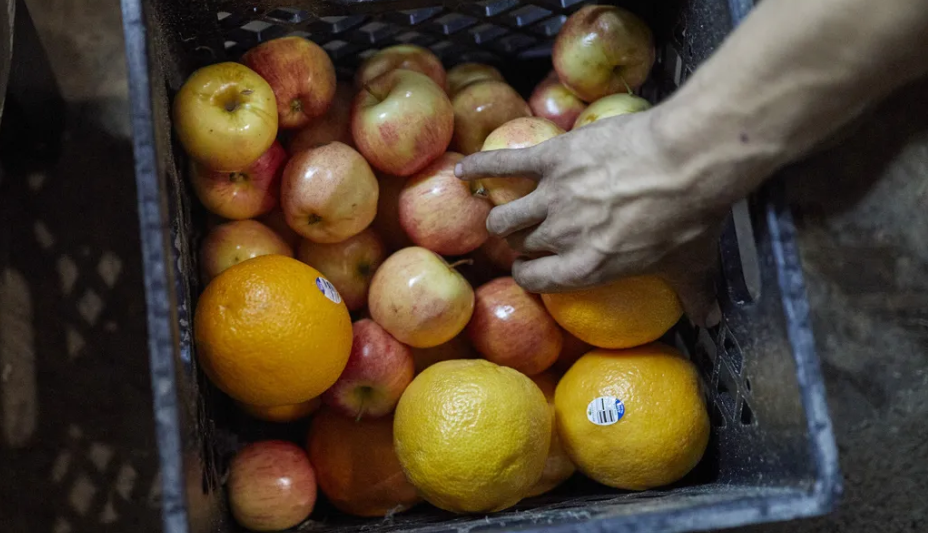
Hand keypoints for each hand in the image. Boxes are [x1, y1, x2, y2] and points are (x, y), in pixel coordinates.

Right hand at [455, 108, 735, 325]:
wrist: (687, 160)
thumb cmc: (689, 216)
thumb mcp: (693, 264)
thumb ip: (695, 295)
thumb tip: (709, 321)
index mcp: (586, 268)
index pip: (536, 280)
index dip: (530, 275)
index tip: (531, 269)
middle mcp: (561, 236)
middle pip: (519, 245)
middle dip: (519, 244)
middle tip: (524, 236)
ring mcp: (552, 197)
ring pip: (504, 215)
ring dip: (500, 216)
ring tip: (498, 212)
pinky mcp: (552, 158)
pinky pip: (505, 164)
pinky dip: (480, 166)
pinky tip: (462, 169)